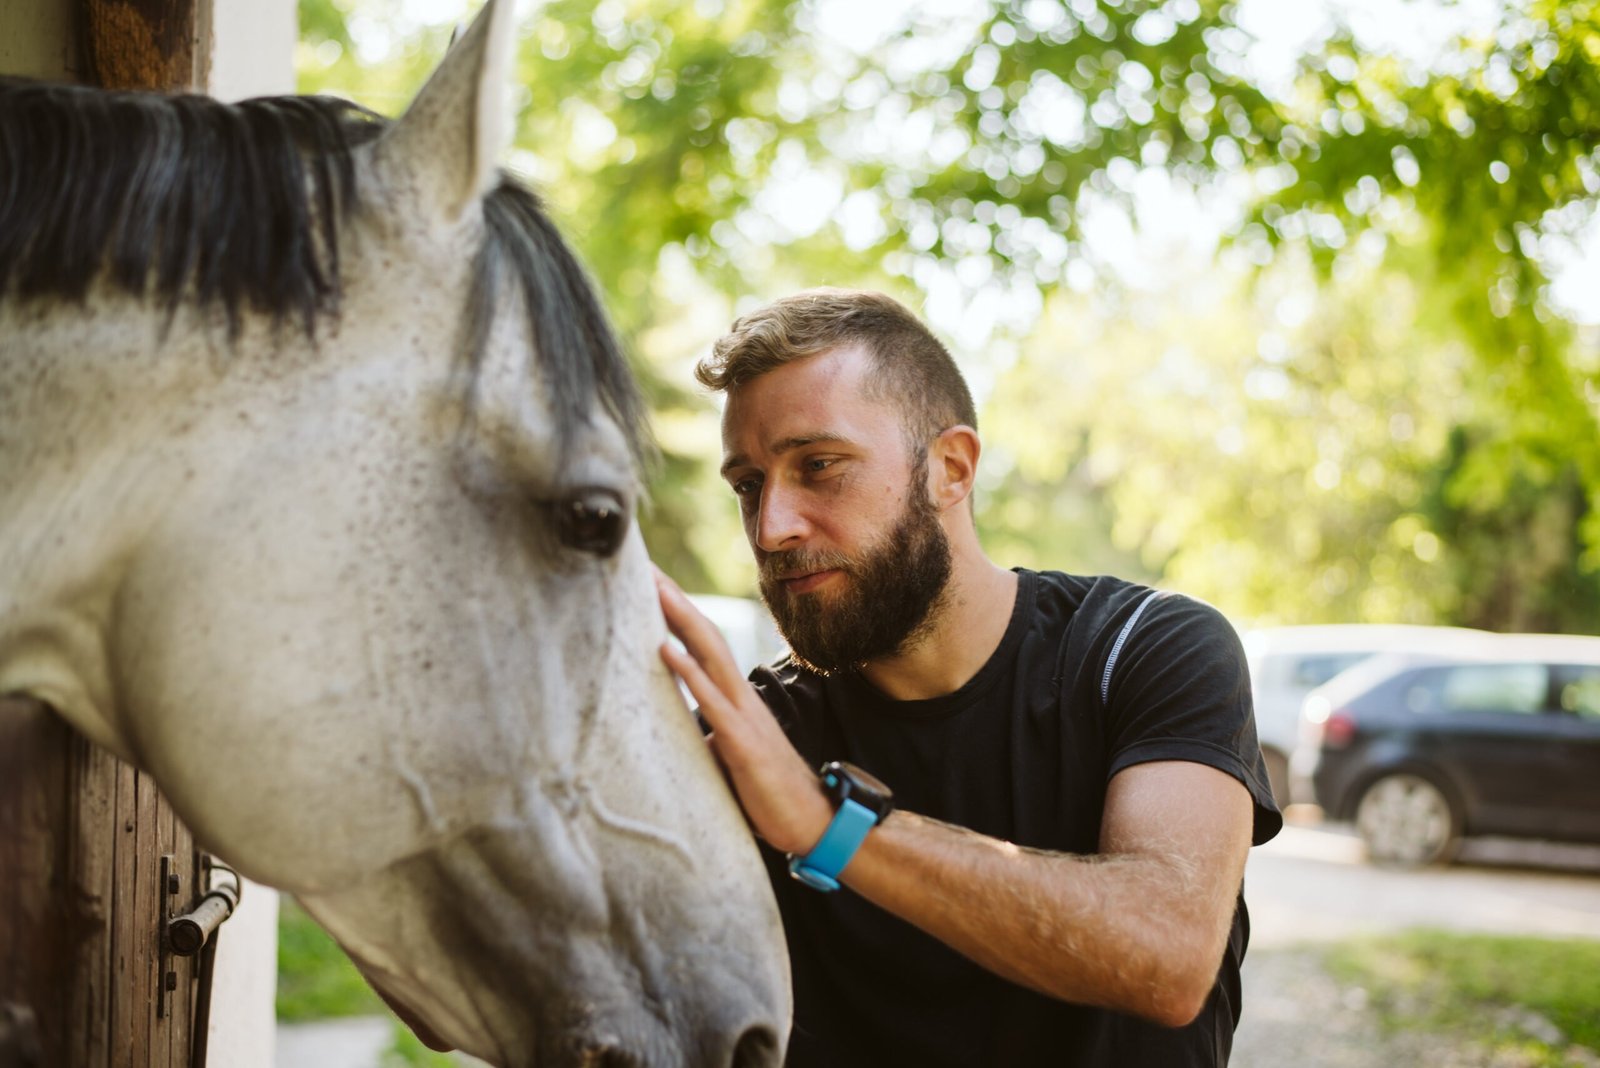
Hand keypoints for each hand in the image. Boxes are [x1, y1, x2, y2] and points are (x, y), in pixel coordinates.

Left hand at [654, 568, 832, 855]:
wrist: (814, 822)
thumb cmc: (769, 794)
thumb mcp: (730, 759)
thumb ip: (707, 738)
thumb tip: (682, 735)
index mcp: (736, 700)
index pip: (704, 645)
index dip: (678, 614)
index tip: (651, 584)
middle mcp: (741, 697)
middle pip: (705, 635)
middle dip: (675, 599)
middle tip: (644, 566)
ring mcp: (744, 716)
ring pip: (710, 654)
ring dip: (680, 618)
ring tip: (654, 587)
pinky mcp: (743, 742)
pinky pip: (713, 700)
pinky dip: (688, 671)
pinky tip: (665, 648)